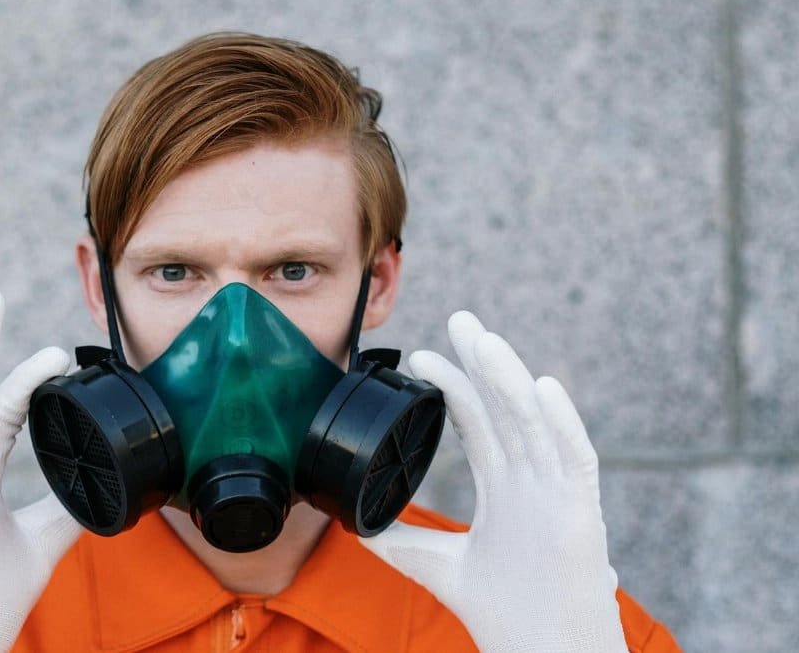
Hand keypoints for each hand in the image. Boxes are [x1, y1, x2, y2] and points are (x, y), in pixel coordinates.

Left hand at [362, 311, 624, 652]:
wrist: (539, 649)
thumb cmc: (503, 610)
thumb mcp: (436, 564)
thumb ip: (401, 541)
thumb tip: (355, 523)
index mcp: (504, 487)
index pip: (478, 422)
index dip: (454, 387)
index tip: (420, 358)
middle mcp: (531, 480)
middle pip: (505, 407)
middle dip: (482, 361)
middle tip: (458, 317)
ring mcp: (556, 491)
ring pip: (534, 422)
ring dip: (510, 378)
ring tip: (483, 339)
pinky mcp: (580, 511)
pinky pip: (574, 458)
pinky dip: (561, 422)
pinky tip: (543, 386)